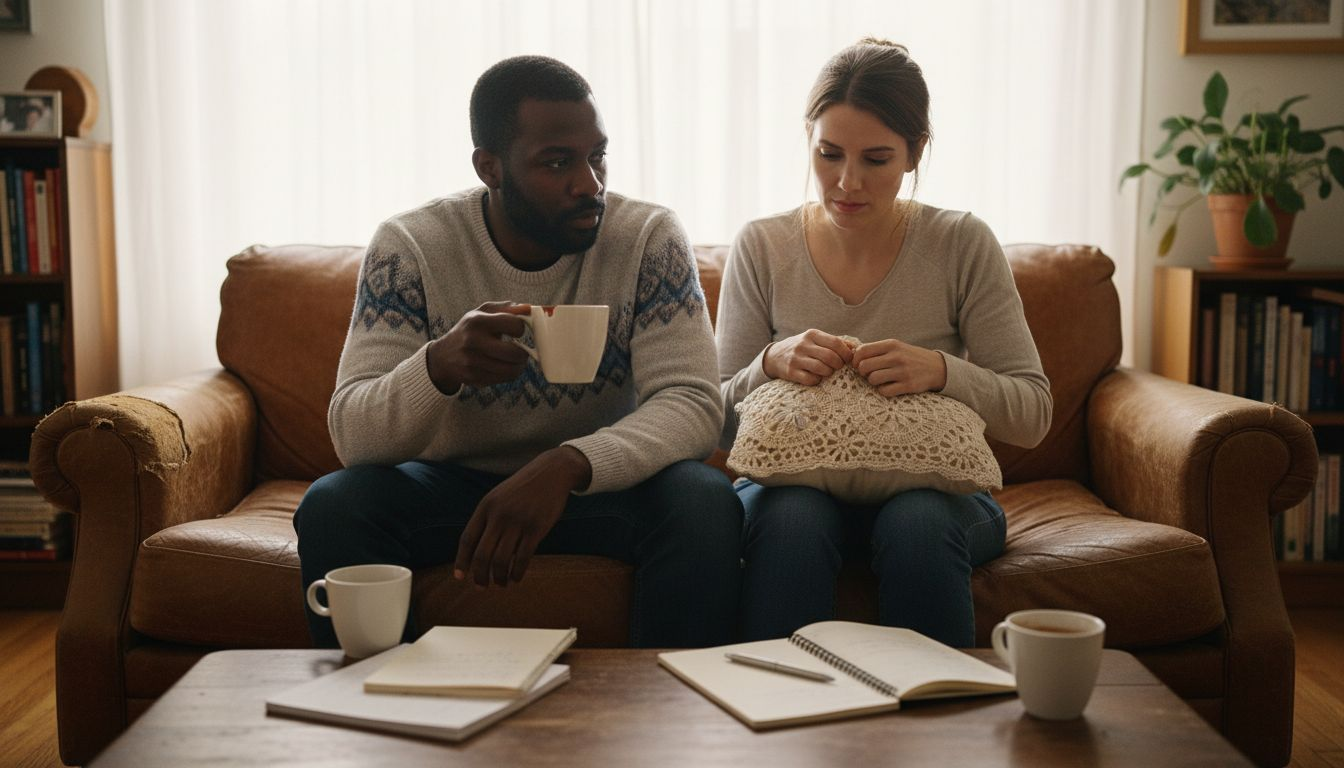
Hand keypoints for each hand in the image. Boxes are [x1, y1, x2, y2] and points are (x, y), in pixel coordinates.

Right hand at [426, 301, 531, 394]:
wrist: (443, 356)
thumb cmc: (468, 331)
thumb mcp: (481, 314)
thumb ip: (506, 308)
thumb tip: (528, 308)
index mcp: (477, 321)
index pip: (514, 325)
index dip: (520, 328)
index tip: (516, 330)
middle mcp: (473, 341)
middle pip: (514, 353)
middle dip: (523, 352)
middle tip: (521, 350)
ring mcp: (472, 361)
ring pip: (511, 369)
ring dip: (519, 365)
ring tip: (516, 360)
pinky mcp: (474, 377)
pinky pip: (504, 379)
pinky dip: (510, 373)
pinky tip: (505, 366)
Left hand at [453, 446, 592, 586]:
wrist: (551, 472)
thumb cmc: (523, 488)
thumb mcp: (499, 497)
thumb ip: (488, 519)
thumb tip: (479, 551)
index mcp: (486, 506)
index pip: (467, 539)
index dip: (462, 561)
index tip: (459, 577)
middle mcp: (499, 515)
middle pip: (482, 554)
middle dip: (479, 575)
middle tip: (481, 587)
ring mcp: (518, 522)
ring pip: (501, 559)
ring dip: (499, 577)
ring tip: (501, 584)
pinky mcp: (536, 528)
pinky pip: (522, 558)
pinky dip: (518, 572)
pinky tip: (516, 577)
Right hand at [762, 329, 853, 385]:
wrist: (775, 356)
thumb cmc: (802, 348)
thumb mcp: (815, 339)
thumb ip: (835, 342)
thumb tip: (855, 348)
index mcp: (812, 335)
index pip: (835, 343)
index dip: (846, 353)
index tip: (848, 360)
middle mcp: (803, 345)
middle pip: (830, 357)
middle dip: (838, 364)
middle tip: (838, 367)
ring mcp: (796, 359)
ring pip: (821, 368)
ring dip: (829, 373)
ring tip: (828, 372)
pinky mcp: (791, 372)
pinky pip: (810, 379)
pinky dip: (817, 380)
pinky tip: (816, 377)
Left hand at [851, 339, 946, 396]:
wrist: (937, 367)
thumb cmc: (910, 357)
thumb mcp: (896, 347)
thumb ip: (876, 350)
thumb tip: (852, 355)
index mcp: (891, 345)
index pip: (862, 351)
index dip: (856, 360)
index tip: (860, 365)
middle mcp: (896, 356)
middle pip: (864, 366)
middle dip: (863, 372)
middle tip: (869, 374)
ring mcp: (902, 371)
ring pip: (873, 379)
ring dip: (873, 382)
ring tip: (880, 380)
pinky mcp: (908, 385)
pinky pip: (884, 391)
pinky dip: (883, 391)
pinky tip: (889, 387)